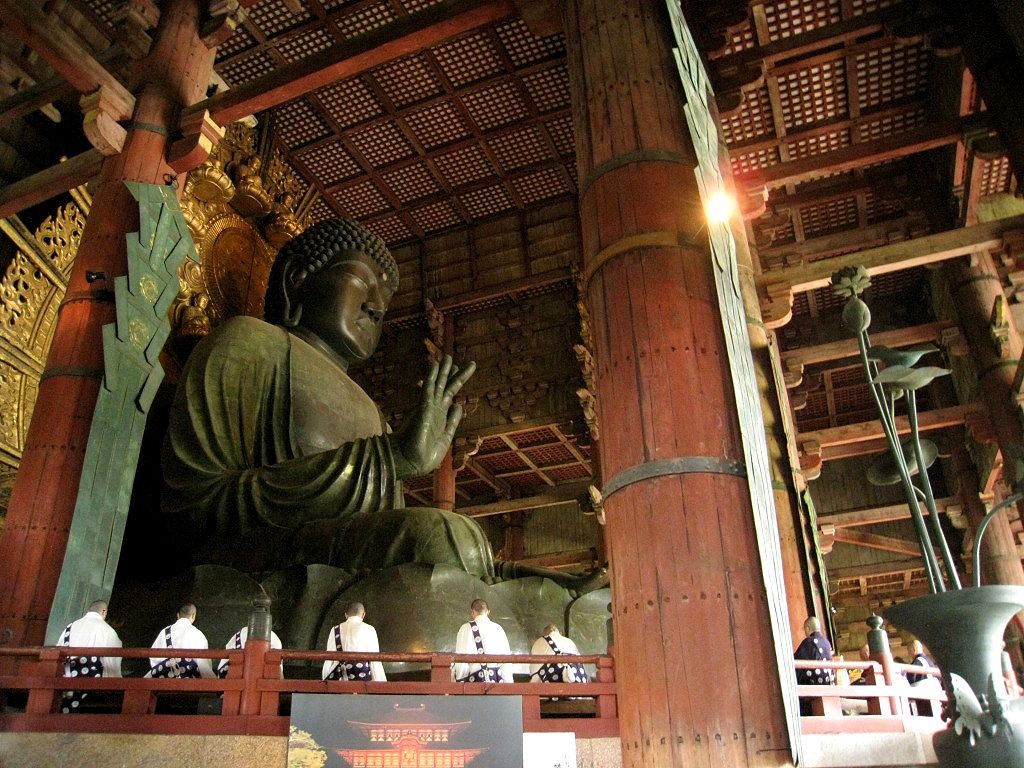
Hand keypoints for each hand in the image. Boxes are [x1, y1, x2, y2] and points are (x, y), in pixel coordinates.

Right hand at [395, 355, 475, 476]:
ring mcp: (429, 407)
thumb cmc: (425, 456)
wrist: (411, 463)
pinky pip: (428, 388)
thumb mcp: (445, 438)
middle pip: (447, 386)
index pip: (450, 395)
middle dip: (454, 373)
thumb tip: (459, 405)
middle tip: (462, 360)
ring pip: (438, 384)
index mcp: (441, 417)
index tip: (460, 369)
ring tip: (449, 356)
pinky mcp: (423, 408)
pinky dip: (431, 376)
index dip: (456, 382)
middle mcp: (435, 409)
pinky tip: (434, 364)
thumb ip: (452, 422)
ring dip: (443, 370)